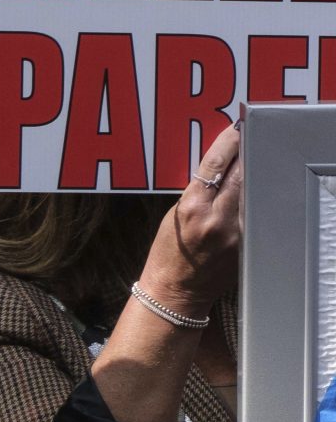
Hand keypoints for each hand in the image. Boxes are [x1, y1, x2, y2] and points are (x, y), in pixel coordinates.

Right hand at [141, 123, 243, 309]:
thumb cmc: (167, 254)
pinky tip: (250, 190)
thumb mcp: (173, 215)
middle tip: (250, 136)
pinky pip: (254, 211)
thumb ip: (197, 191)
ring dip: (252, 174)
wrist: (177, 292)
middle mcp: (218, 218)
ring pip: (253, 190)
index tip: (236, 129)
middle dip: (245, 153)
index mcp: (192, 209)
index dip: (228, 143)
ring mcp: (237, 232)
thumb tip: (220, 168)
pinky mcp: (248, 243)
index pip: (215, 165)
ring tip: (250, 161)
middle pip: (241, 173)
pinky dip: (253, 197)